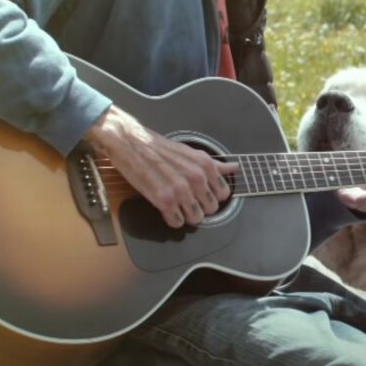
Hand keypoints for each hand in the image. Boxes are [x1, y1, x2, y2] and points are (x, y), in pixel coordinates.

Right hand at [84, 105, 237, 227]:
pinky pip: (176, 222)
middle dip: (201, 208)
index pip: (223, 194)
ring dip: (187, 216)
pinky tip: (167, 210)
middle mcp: (196, 178)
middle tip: (188, 201)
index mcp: (205, 165)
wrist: (131, 143)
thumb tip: (234, 167)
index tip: (202, 195)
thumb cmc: (161, 148)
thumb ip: (214, 164)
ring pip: (196, 219)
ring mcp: (180, 190)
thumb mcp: (191, 153)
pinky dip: (172, 219)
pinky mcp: (163, 200)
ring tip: (177, 206)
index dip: (213, 196)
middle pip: (211, 209)